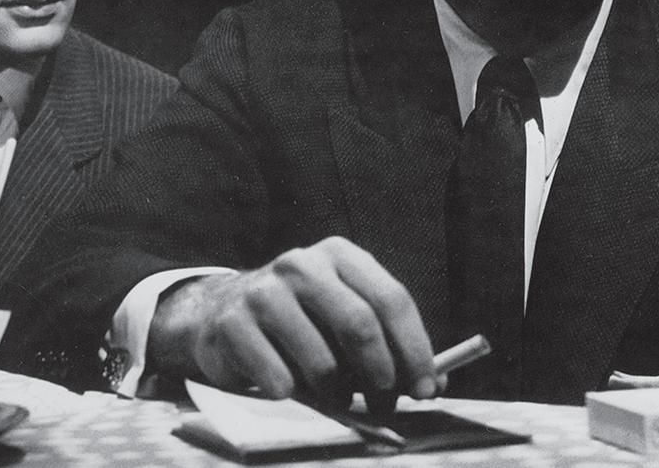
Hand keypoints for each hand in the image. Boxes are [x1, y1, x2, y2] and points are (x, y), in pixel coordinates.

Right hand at [147, 237, 438, 404]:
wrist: (222, 315)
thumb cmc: (300, 322)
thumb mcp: (343, 319)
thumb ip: (389, 345)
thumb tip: (436, 381)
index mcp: (339, 255)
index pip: (391, 299)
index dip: (415, 349)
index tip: (427, 389)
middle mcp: (302, 264)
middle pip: (359, 325)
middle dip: (381, 376)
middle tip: (384, 404)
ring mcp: (263, 292)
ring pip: (321, 361)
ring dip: (336, 393)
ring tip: (334, 397)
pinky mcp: (232, 325)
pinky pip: (279, 379)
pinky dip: (293, 395)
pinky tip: (287, 386)